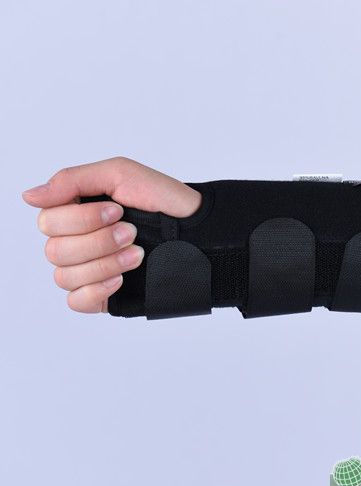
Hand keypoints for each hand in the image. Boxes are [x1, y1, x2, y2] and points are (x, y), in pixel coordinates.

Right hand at [22, 157, 201, 313]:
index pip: (48, 221)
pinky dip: (96, 289)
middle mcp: (79, 241)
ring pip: (65, 276)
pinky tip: (121, 280)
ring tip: (137, 254)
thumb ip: (72, 180)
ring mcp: (90, 268)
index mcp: (78, 212)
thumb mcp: (120, 175)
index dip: (81, 218)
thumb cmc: (163, 201)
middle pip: (54, 250)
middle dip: (98, 241)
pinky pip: (77, 301)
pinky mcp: (103, 293)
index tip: (117, 211)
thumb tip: (29, 197)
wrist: (197, 232)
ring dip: (104, 263)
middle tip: (131, 232)